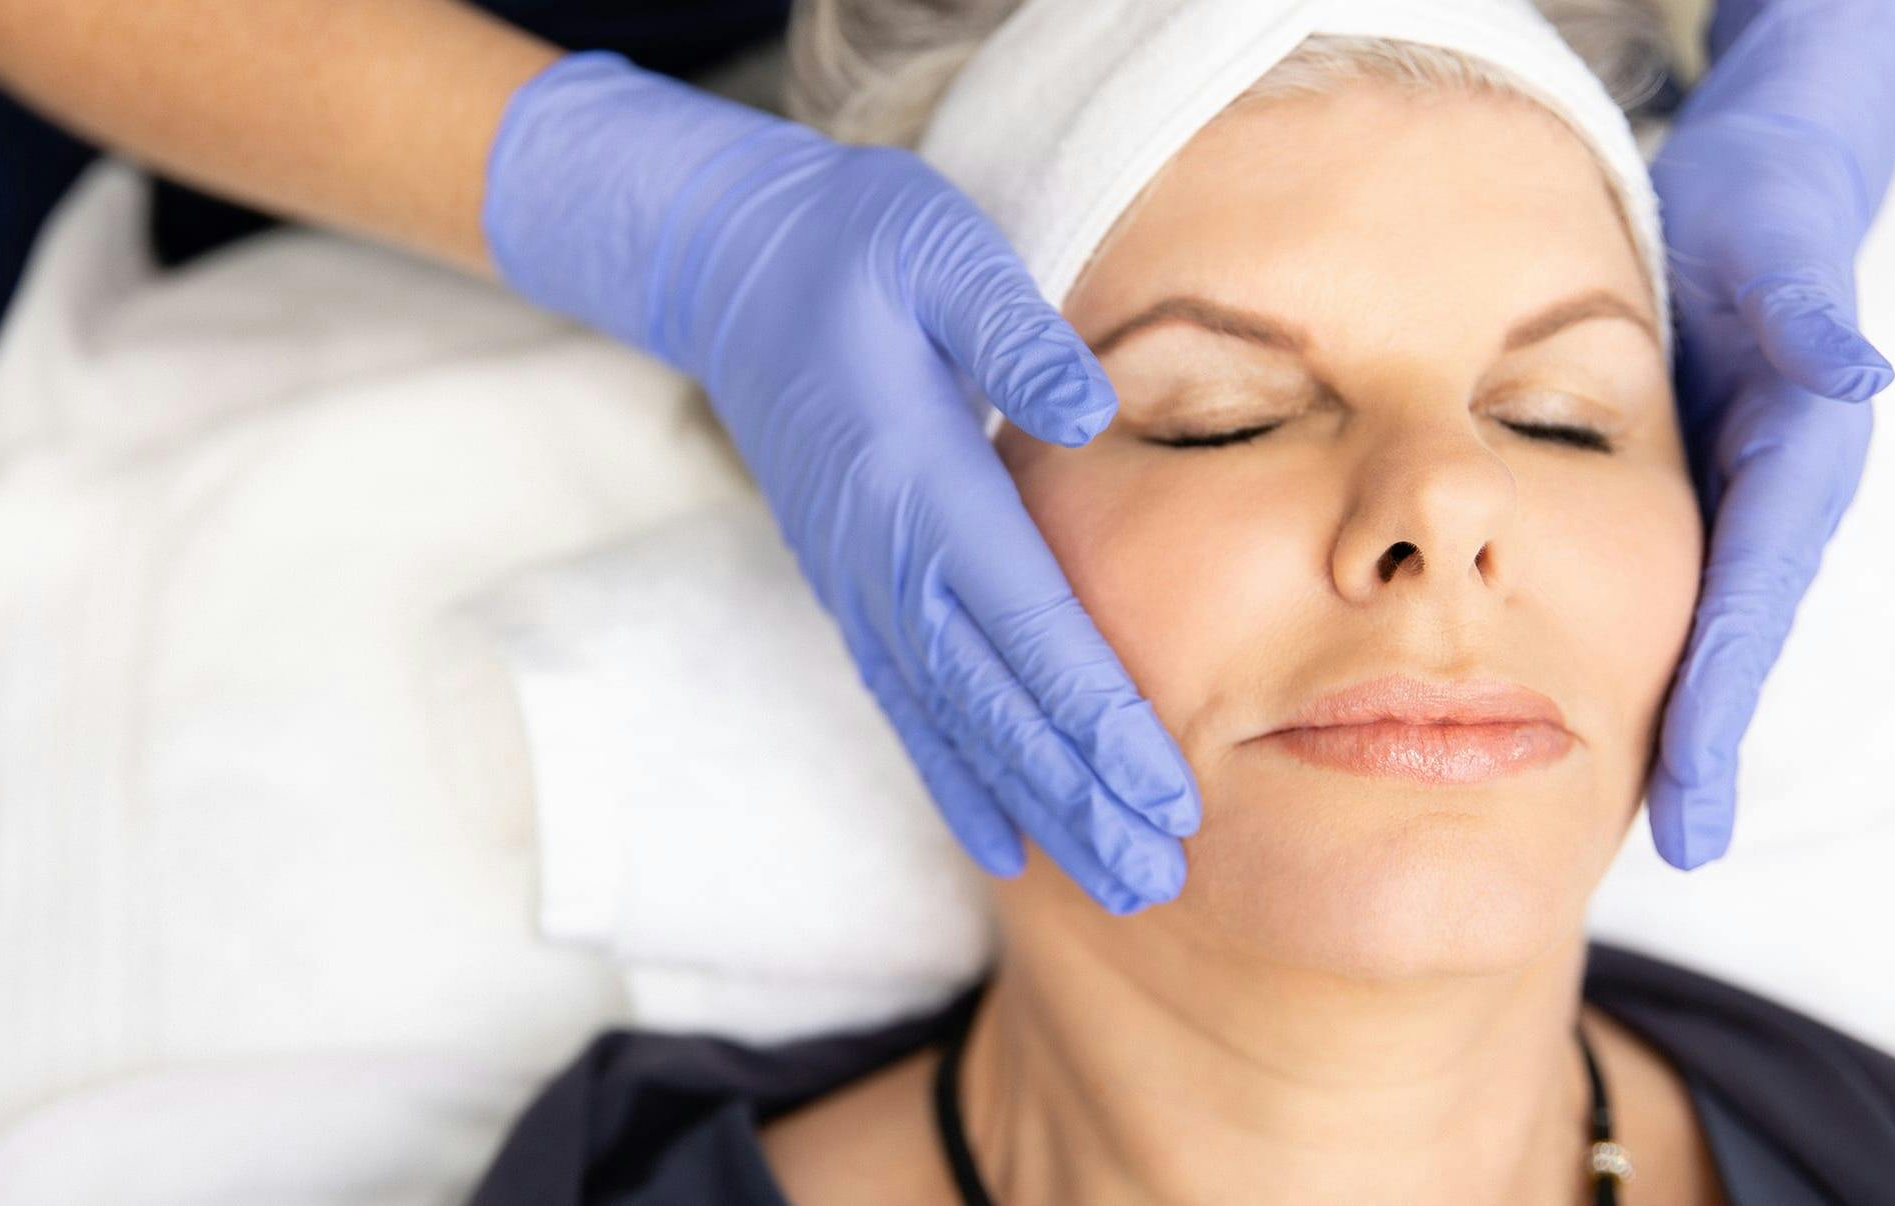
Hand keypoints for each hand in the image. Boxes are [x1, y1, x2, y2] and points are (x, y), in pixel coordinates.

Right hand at [483, 53, 1199, 911]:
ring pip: (952, 722)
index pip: (1027, 624)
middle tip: (1156, 879)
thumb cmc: (852, 245)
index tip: (1168, 795)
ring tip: (1107, 880)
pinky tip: (996, 837)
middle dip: (1078, 795)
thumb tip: (1094, 407)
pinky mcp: (849, 587)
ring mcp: (859, 584)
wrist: (727, 267)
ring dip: (1032, 806)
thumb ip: (1011, 330)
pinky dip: (952, 775)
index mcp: (921, 483)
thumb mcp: (936, 246)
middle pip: (994, 704)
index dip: (1098, 717)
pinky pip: (904, 702)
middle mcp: (886, 558)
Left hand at [1646, 0, 1894, 866]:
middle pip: (1725, 645)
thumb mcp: (1778, 259)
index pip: (1745, 610)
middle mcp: (1764, 503)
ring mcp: (1727, 501)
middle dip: (1701, 751)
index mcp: (1790, 469)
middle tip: (1675, 852)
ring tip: (1637, 818)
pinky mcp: (1685, 490)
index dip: (1717, 710)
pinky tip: (1587, 708)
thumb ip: (1810, 319)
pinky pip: (1657, 586)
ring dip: (1672, 722)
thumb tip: (1856, 373)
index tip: (1692, 811)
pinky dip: (1641, 655)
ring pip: (1695, 630)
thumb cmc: (1760, 221)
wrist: (1749, 194)